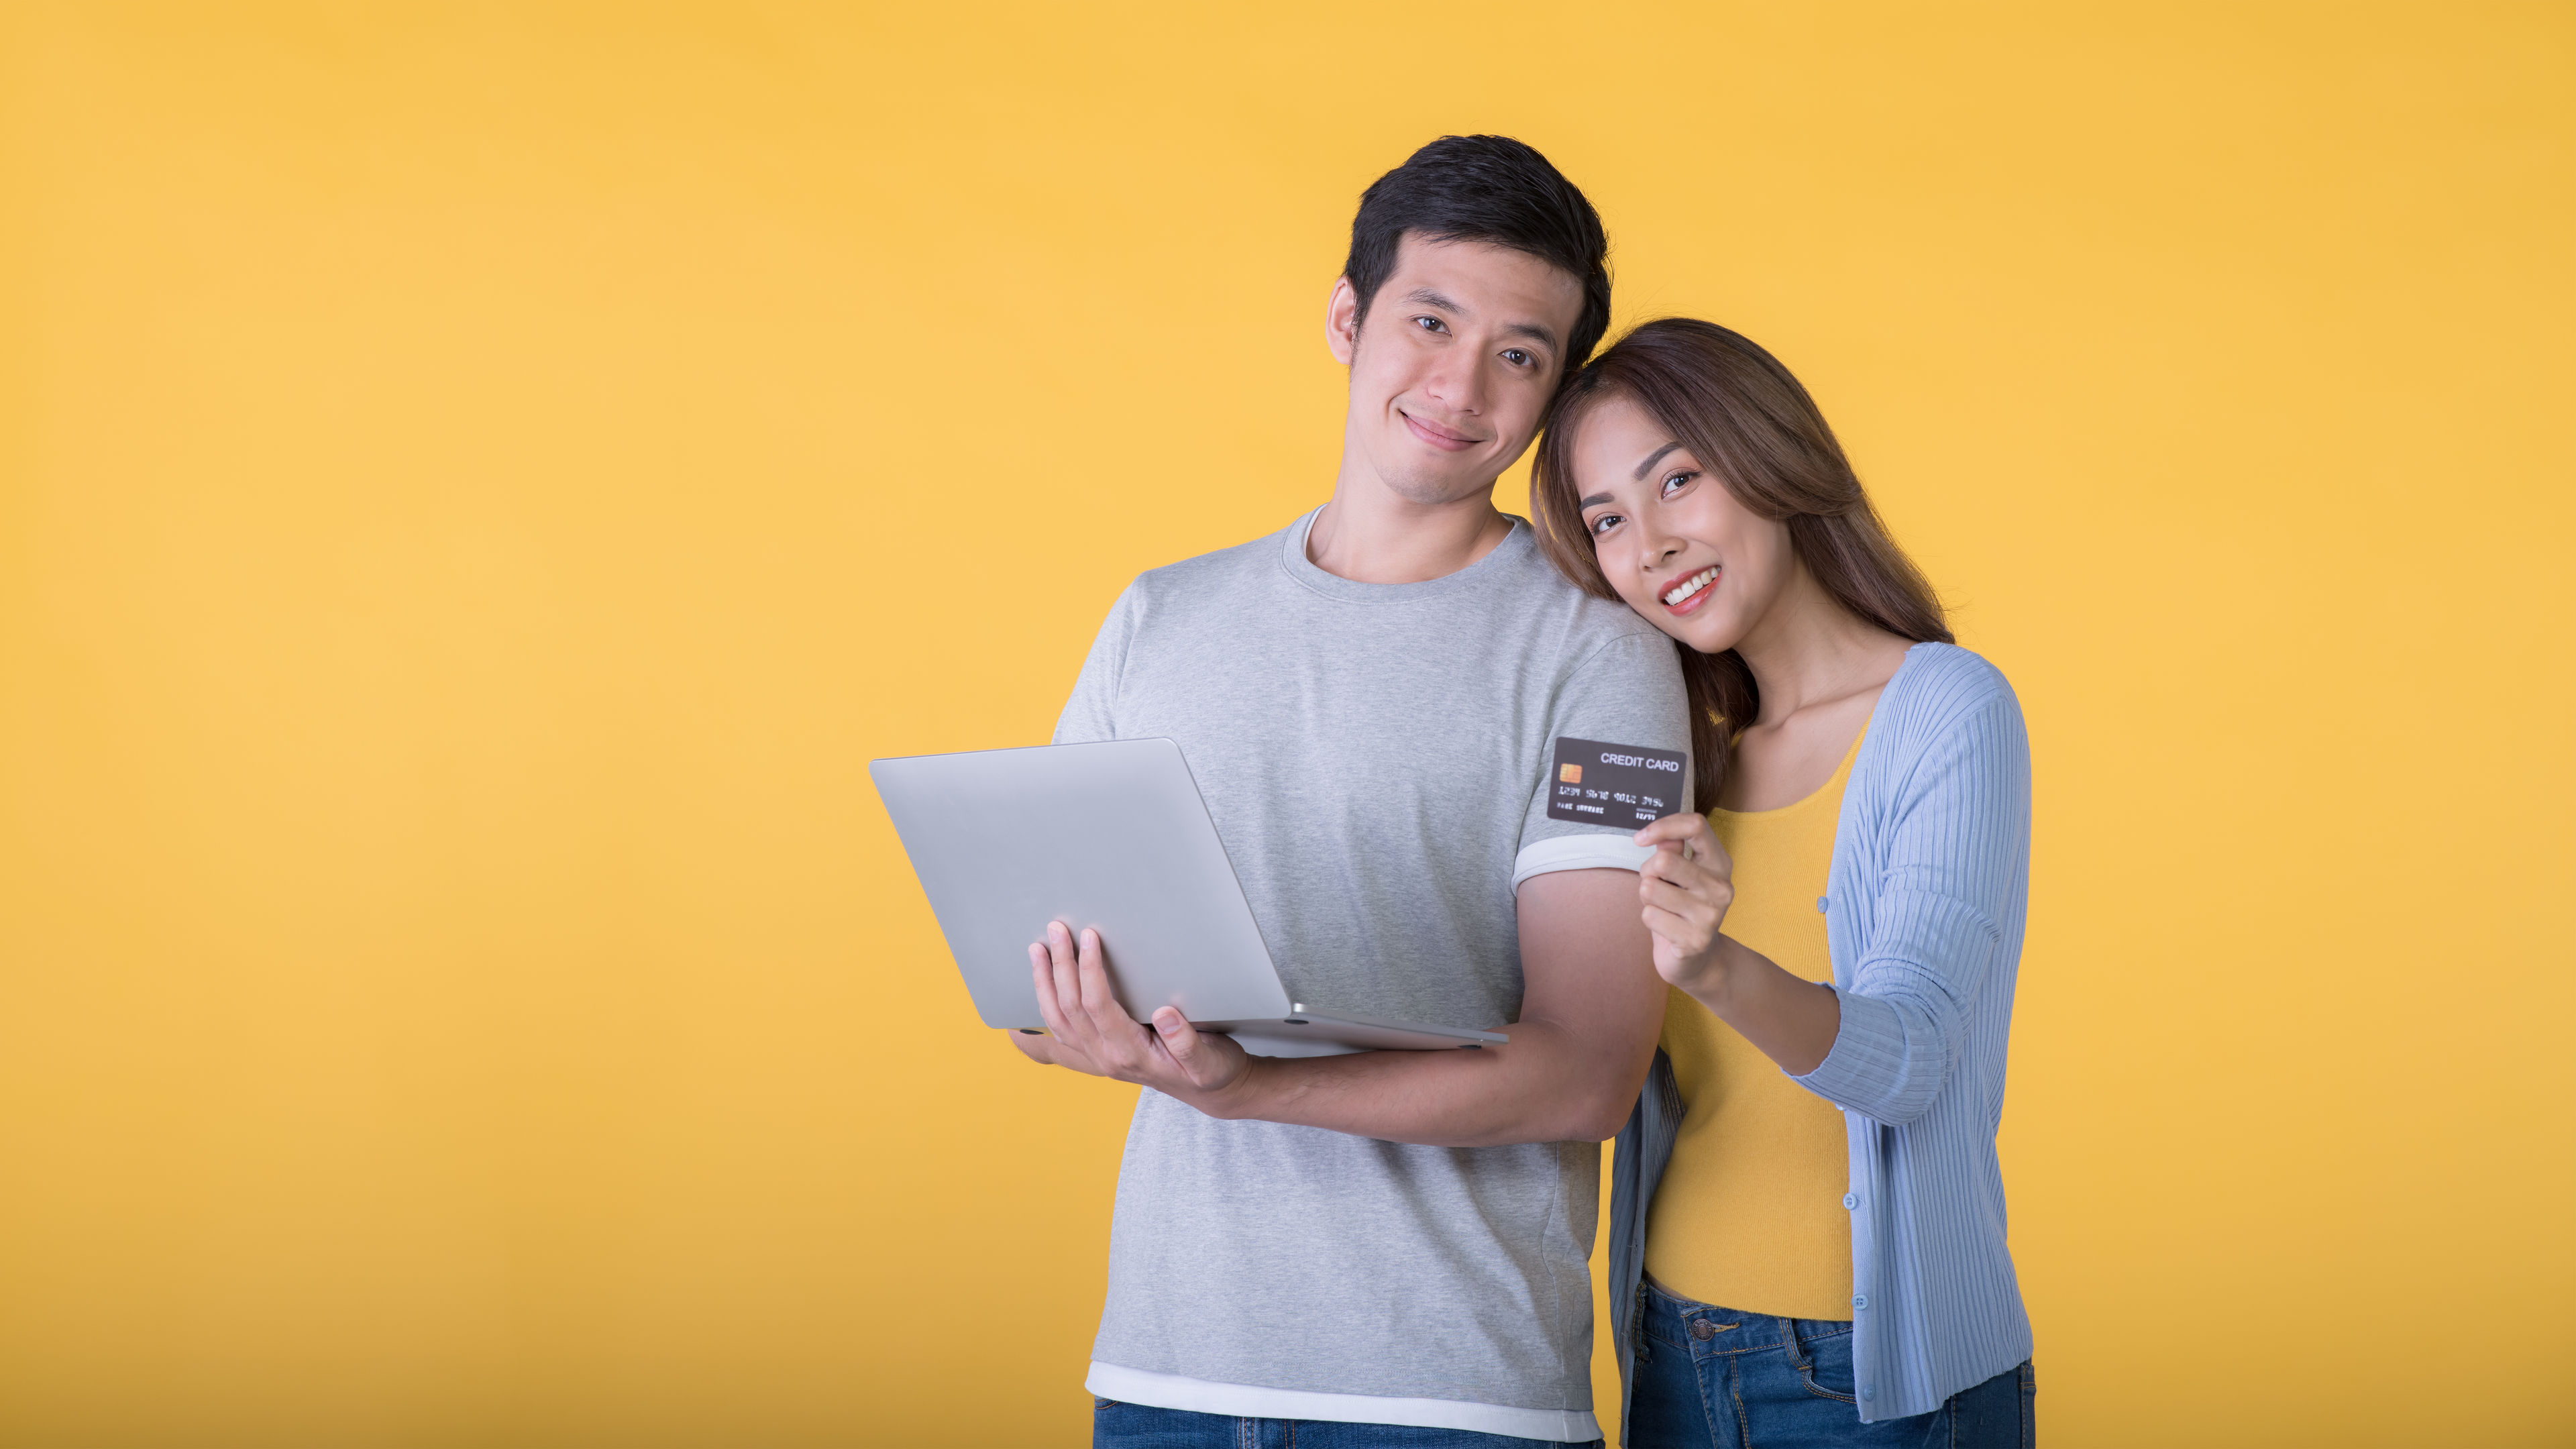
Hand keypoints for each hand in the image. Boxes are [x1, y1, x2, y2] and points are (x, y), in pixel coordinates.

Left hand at [1024, 921, 1253, 1101]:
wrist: (1211, 1093)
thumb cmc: (1211, 1070)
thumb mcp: (1210, 1059)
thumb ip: (1187, 1042)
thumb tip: (1165, 1014)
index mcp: (1130, 1053)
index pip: (1098, 1005)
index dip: (1089, 969)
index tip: (1088, 937)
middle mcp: (1107, 1057)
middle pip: (1070, 1008)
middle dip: (1059, 966)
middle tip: (1056, 929)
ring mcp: (1098, 1058)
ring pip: (1057, 1021)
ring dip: (1044, 984)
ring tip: (1037, 950)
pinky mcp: (1097, 1055)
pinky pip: (1060, 1034)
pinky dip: (1043, 1010)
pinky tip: (1038, 990)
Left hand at [1632, 812, 1736, 994]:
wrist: (1699, 960)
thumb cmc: (1683, 908)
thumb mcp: (1680, 875)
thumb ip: (1672, 851)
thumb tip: (1659, 837)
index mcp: (1719, 864)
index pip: (1696, 825)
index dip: (1663, 826)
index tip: (1641, 839)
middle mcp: (1721, 887)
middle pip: (1663, 860)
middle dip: (1648, 872)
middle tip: (1657, 887)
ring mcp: (1710, 915)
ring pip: (1650, 888)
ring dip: (1647, 898)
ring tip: (1663, 908)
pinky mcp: (1695, 940)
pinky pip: (1649, 915)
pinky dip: (1650, 920)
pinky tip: (1666, 928)